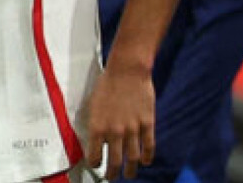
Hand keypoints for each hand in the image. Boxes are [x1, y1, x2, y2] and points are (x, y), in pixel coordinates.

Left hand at [86, 63, 155, 179]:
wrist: (127, 70)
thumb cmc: (107, 83)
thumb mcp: (94, 104)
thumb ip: (97, 124)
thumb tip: (98, 140)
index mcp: (98, 126)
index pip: (94, 156)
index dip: (95, 163)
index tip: (96, 165)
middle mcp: (114, 131)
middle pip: (114, 162)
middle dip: (112, 173)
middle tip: (112, 177)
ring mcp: (132, 129)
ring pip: (133, 158)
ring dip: (131, 170)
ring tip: (130, 174)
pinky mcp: (147, 123)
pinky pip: (148, 146)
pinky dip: (147, 157)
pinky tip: (145, 161)